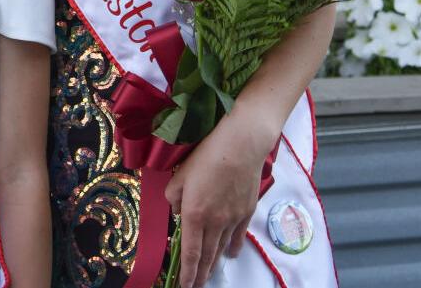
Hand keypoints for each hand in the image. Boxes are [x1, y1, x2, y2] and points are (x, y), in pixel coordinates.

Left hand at [165, 114, 274, 287]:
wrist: (241, 146)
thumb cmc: (206, 157)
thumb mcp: (179, 175)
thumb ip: (174, 197)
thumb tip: (178, 212)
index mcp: (194, 215)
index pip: (190, 252)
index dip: (187, 272)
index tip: (184, 285)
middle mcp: (214, 222)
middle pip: (207, 255)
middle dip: (200, 274)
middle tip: (196, 286)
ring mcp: (233, 218)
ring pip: (222, 247)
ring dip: (214, 263)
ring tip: (209, 276)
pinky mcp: (247, 211)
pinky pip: (239, 236)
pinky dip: (233, 247)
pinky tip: (230, 255)